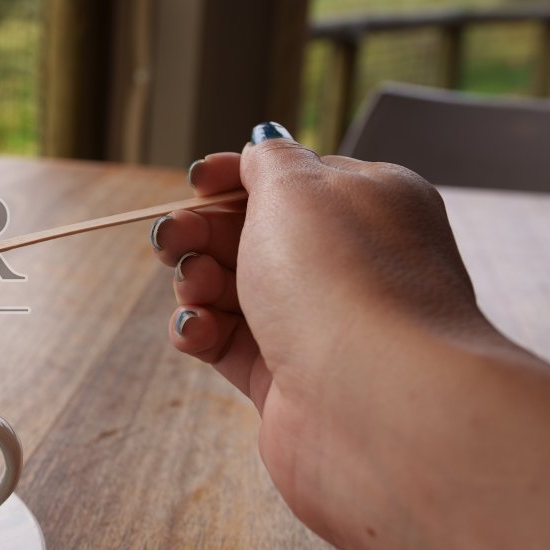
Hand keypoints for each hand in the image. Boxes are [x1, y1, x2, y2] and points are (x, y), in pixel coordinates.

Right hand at [150, 122, 501, 540]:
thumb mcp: (298, 188)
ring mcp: (319, 326)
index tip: (198, 182)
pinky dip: (200, 331)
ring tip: (193, 290)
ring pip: (233, 290)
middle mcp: (350, 264)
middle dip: (202, 231)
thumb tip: (264, 144)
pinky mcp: (288, 382)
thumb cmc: (342, 280)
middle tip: (171, 240)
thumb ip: (268, 161)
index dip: (236, 177)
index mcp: (370, 204)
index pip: (293, 180)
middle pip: (252, 235)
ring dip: (196, 281)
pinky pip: (228, 344)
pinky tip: (195, 331)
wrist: (378, 405)